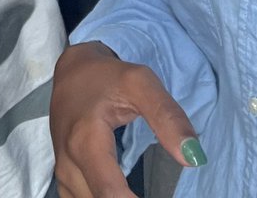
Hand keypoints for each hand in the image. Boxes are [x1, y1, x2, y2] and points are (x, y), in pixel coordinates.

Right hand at [51, 42, 202, 197]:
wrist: (71, 72)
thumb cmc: (106, 76)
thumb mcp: (140, 82)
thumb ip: (167, 117)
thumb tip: (193, 158)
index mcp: (85, 142)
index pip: (110, 194)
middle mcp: (68, 165)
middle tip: (162, 195)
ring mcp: (63, 175)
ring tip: (140, 192)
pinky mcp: (64, 180)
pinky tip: (123, 194)